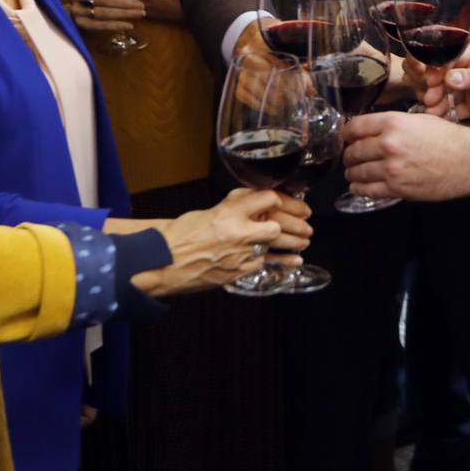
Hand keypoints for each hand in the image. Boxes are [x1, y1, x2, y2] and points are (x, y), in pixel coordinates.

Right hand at [68, 0, 145, 37]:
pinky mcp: (81, 23)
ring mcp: (76, 10)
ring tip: (140, 13)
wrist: (86, 7)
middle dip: (122, 2)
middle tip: (141, 5)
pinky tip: (130, 25)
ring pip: (100, 13)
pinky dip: (115, 26)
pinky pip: (99, 26)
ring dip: (122, 14)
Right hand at [132, 189, 311, 296]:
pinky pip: (267, 265)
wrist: (163, 262)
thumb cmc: (181, 235)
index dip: (284, 200)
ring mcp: (240, 254)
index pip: (269, 198)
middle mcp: (238, 232)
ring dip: (294, 242)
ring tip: (304, 240)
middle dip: (296, 223)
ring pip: (276, 245)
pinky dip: (282, 262)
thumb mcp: (210, 211)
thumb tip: (257, 201)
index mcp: (229, 211)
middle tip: (306, 223)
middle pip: (279, 224)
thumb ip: (235, 206)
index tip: (290, 203)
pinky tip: (294, 261)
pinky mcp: (239, 272)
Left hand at [341, 113, 469, 200]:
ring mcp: (392, 168)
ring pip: (356, 172)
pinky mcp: (397, 188)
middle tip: (351, 156)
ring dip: (352, 172)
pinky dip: (359, 188)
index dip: (347, 133)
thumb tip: (371, 132)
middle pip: (352, 150)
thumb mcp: (419, 119)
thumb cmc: (450, 139)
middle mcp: (389, 144)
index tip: (347, 136)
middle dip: (349, 154)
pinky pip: (367, 190)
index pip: (355, 127)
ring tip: (354, 172)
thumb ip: (392, 125)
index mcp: (394, 123)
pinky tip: (359, 185)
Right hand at [421, 42, 469, 118]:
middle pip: (441, 77)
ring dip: (437, 102)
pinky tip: (440, 120)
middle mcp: (468, 70)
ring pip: (445, 94)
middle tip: (430, 99)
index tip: (430, 81)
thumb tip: (448, 77)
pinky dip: (446, 114)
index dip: (435, 69)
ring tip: (433, 112)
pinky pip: (455, 109)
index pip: (447, 59)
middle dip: (432, 87)